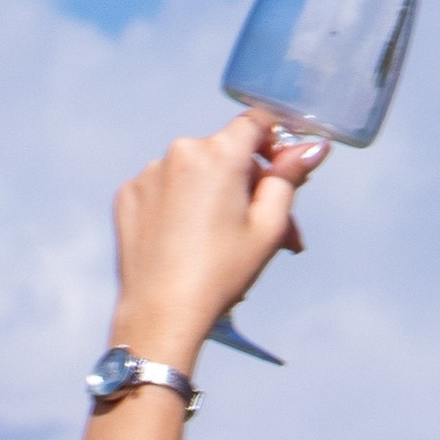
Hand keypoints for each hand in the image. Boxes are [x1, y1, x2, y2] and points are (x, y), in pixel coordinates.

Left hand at [111, 112, 326, 374]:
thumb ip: (289, 179)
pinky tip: (185, 242)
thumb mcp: (268, 228)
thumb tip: (311, 147)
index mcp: (219, 154)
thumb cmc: (220, 274)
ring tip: (221, 243)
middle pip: (224, 153)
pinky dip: (177, 207)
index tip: (280, 170)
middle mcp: (180, 152)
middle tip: (264, 229)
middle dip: (247, 183)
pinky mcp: (128, 195)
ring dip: (211, 195)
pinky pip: (163, 189)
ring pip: (193, 173)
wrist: (161, 315)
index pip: (255, 123)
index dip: (274, 142)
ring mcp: (149, 173)